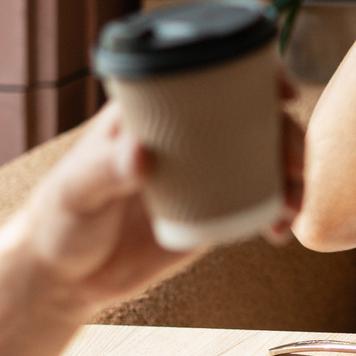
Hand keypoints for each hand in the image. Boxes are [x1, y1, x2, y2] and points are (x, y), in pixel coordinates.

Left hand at [10, 88, 306, 317]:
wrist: (66, 278)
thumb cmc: (59, 220)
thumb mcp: (75, 191)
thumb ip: (104, 171)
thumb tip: (141, 152)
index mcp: (154, 111)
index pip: (211, 79)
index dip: (255, 76)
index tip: (282, 91)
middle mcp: (186, 137)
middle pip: (253, 120)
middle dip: (288, 135)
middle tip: (295, 166)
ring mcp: (204, 174)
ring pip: (264, 161)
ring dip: (293, 176)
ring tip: (294, 206)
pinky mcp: (212, 212)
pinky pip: (257, 204)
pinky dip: (278, 213)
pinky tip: (279, 232)